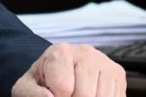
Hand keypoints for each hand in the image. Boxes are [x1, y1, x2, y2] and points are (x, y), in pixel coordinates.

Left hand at [11, 43, 125, 96]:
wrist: (56, 73)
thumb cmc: (42, 82)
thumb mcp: (27, 87)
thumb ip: (33, 94)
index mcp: (61, 52)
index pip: (63, 88)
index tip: (52, 92)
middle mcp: (86, 52)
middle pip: (84, 95)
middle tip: (65, 94)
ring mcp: (105, 62)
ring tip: (76, 93)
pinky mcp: (118, 74)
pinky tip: (91, 94)